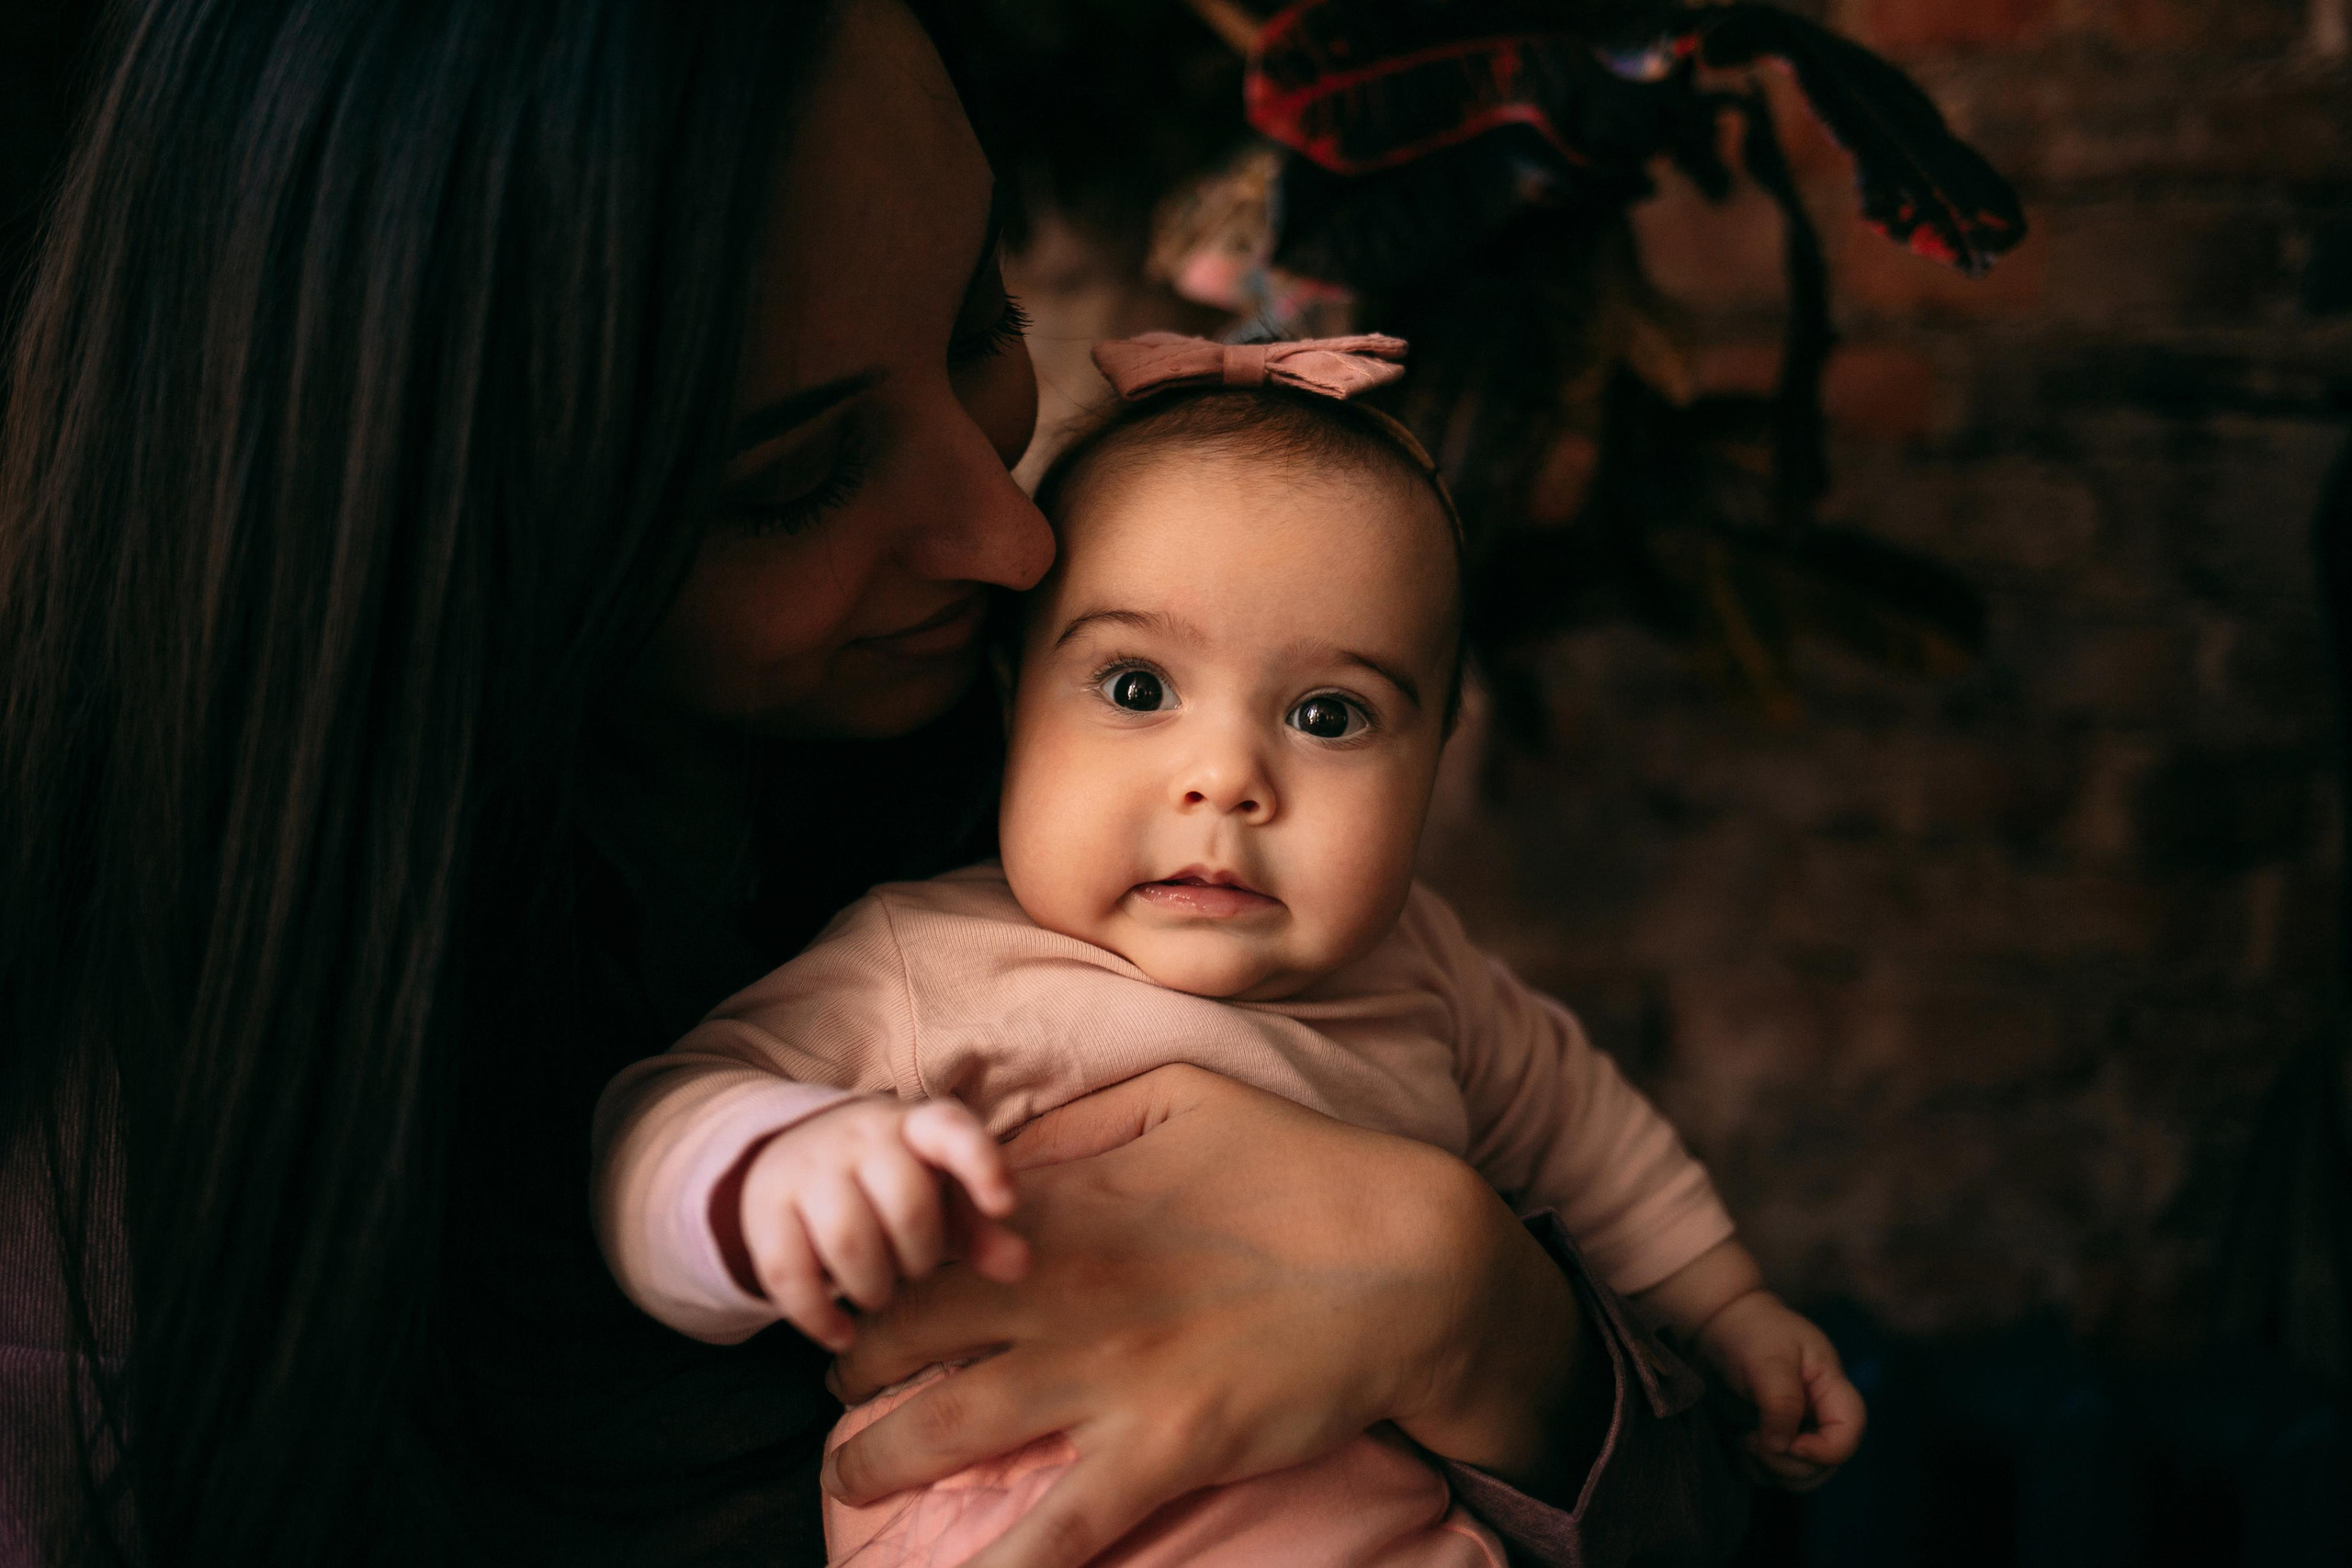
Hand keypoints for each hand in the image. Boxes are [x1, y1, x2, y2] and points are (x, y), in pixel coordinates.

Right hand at [737, 1096, 1027, 1351]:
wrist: (795, 1154)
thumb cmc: (892, 1184)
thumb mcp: (942, 1198)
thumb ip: (982, 1231)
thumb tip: (1020, 1266)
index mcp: (916, 1127)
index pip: (952, 1129)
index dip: (982, 1164)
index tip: (1006, 1203)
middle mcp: (861, 1138)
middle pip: (906, 1203)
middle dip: (920, 1256)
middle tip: (915, 1268)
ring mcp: (808, 1169)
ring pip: (847, 1240)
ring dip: (873, 1287)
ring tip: (880, 1293)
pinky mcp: (765, 1210)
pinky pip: (789, 1273)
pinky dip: (819, 1317)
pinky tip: (843, 1334)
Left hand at [819, 1065, 1606, 1567]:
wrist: (1414, 1257)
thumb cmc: (1304, 1166)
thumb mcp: (1181, 1097)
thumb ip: (1075, 1124)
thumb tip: (997, 1155)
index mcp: (1065, 1204)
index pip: (924, 1239)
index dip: (876, 1266)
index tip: (861, 1286)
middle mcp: (1062, 1291)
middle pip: (906, 1335)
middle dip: (853, 1366)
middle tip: (842, 1387)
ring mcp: (1107, 1377)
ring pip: (944, 1431)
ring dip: (874, 1462)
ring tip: (846, 1481)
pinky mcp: (1161, 1451)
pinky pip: (1055, 1531)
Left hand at [1692, 1291, 1865, 1488]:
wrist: (1720, 1327)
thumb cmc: (1751, 1333)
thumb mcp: (1768, 1359)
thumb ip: (1781, 1402)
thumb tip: (1782, 1446)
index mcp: (1832, 1390)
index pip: (1850, 1433)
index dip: (1825, 1450)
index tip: (1789, 1444)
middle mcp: (1820, 1417)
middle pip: (1826, 1465)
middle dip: (1788, 1464)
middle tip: (1752, 1439)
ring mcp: (1799, 1432)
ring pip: (1801, 1477)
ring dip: (1770, 1469)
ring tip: (1744, 1440)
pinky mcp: (1774, 1441)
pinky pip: (1774, 1475)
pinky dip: (1757, 1469)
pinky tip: (1740, 1445)